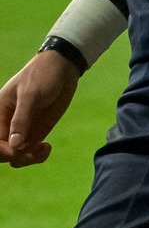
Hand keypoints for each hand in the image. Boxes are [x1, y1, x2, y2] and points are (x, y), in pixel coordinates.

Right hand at [0, 49, 81, 167]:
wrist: (63, 69)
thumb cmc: (42, 75)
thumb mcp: (30, 94)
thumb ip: (21, 119)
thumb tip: (14, 144)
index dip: (2, 151)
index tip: (16, 151)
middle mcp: (6, 125)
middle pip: (2, 152)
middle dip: (15, 157)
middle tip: (33, 153)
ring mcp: (22, 130)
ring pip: (16, 155)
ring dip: (27, 159)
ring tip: (44, 149)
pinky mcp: (36, 132)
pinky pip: (31, 151)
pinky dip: (37, 155)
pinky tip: (47, 148)